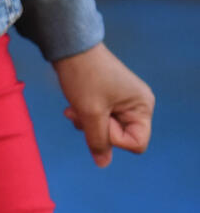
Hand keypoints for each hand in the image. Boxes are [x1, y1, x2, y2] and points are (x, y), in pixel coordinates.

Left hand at [52, 42, 154, 166]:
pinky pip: (97, 119)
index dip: (115, 139)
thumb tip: (103, 163)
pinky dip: (84, 116)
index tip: (100, 121)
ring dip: (86, 123)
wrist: (70, 49)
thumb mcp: (90, 113)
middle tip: (82, 113)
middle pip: (120, 137)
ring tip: (74, 108)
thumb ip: (97, 140)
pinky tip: (72, 106)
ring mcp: (122, 101)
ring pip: (105, 130)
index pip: (137, 143)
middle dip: (96, 130)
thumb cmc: (83, 77)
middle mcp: (137, 104)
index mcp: (142, 106)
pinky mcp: (107, 98)